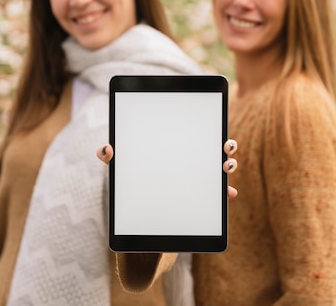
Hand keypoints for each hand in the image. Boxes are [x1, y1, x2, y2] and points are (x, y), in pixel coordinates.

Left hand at [96, 139, 238, 197]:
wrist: (138, 209)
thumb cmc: (133, 178)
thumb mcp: (123, 166)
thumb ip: (113, 157)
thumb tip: (105, 150)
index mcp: (177, 146)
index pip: (196, 132)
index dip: (208, 127)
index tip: (213, 128)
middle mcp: (192, 159)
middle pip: (215, 147)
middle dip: (226, 145)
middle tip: (225, 146)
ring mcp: (199, 177)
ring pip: (220, 167)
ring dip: (228, 165)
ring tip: (226, 168)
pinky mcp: (201, 196)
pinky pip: (218, 193)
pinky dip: (225, 192)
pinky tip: (229, 194)